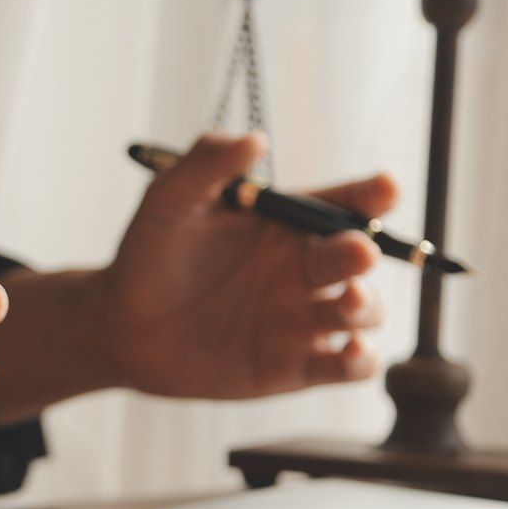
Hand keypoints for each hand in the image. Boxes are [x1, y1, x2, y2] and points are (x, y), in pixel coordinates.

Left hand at [92, 132, 396, 399]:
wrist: (122, 326)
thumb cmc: (148, 254)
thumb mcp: (170, 199)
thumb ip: (207, 163)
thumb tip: (256, 140)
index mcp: (287, 223)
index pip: (343, 203)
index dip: (371, 195)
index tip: (385, 189)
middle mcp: (305, 269)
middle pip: (357, 257)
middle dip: (363, 253)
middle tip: (356, 252)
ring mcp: (304, 318)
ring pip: (363, 311)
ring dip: (367, 305)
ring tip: (348, 299)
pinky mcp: (295, 367)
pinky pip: (347, 368)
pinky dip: (361, 362)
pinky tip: (350, 353)